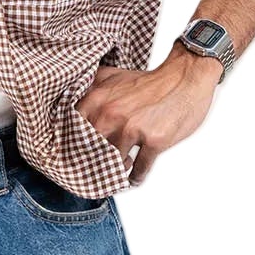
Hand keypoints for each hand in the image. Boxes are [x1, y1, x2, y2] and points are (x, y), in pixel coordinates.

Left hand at [74, 44, 222, 186]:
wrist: (185, 77)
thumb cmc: (149, 81)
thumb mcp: (112, 77)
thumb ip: (90, 88)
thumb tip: (69, 103)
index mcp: (97, 99)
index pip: (72, 132)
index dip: (73, 148)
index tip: (76, 157)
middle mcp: (111, 115)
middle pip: (91, 152)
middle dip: (94, 163)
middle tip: (97, 170)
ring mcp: (132, 129)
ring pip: (115, 164)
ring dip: (117, 171)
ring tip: (120, 169)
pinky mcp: (154, 141)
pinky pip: (140, 170)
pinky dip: (136, 177)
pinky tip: (134, 176)